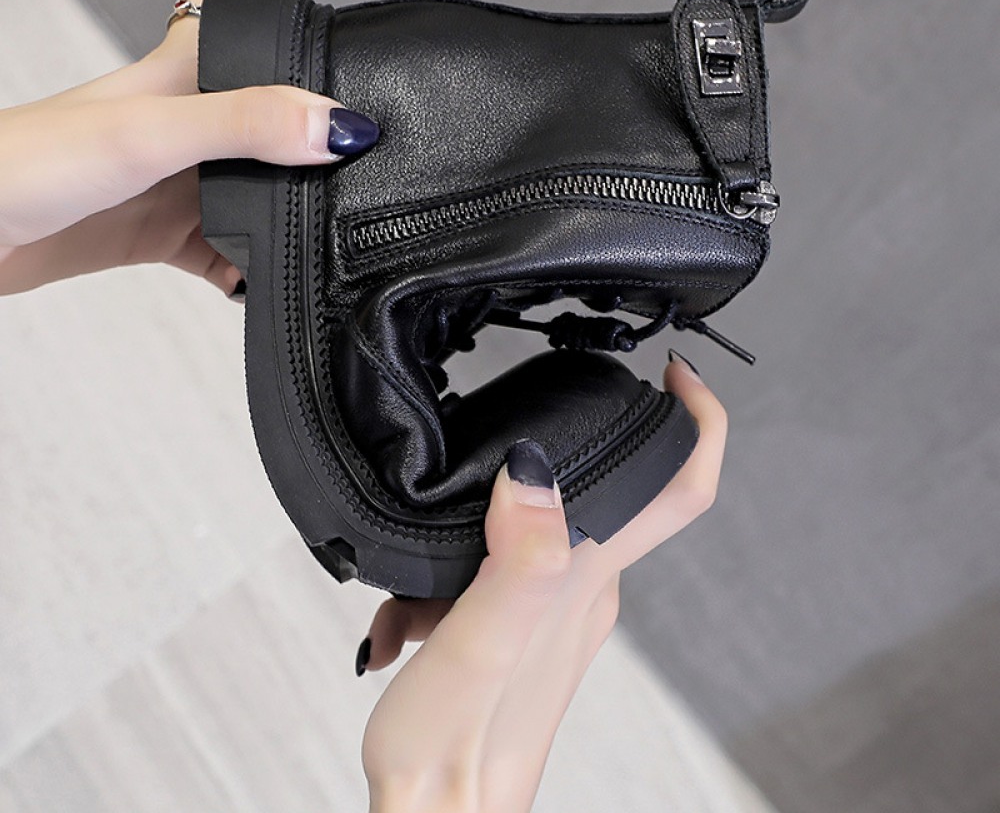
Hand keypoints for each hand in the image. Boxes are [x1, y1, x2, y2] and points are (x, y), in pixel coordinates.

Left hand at [0, 0, 377, 295]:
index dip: (288, 22)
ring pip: (255, 190)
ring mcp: (177, 179)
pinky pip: (225, 253)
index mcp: (186, 73)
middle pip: (269, 119)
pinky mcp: (162, 232)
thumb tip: (335, 127)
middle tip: (350, 173)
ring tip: (312, 237)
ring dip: (284, 215)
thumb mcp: (152, 133)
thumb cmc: (29, 162)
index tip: (341, 56)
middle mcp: (189, 122)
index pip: (242, 16)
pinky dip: (245, 270)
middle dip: (310, 146)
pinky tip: (251, 283)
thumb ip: (245, 124)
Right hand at [360, 354, 723, 812]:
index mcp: (583, 579)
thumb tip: (536, 471)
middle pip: (619, 488)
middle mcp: (582, 589)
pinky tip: (414, 598)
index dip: (698, 422)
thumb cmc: (452, 750)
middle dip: (580, 438)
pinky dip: (458, 558)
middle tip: (550, 392)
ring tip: (434, 549)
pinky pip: (502, 562)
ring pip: (543, 522)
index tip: (677, 372)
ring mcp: (554, 609)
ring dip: (490, 512)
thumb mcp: (475, 644)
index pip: (679, 492)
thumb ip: (516, 561)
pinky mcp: (522, 626)